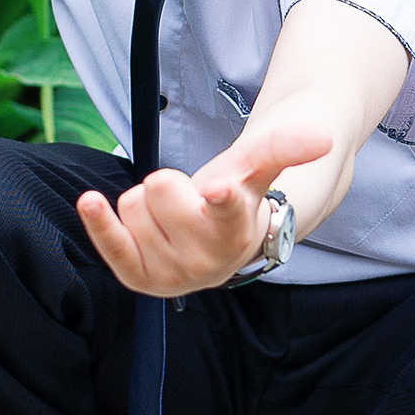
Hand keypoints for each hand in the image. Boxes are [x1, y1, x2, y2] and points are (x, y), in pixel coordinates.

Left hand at [76, 110, 333, 297]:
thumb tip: (324, 135)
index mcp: (240, 231)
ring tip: (172, 218)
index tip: (216, 190)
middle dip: (169, 183)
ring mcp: (171, 274)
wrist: (219, 247)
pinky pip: (109, 244)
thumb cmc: (237, 200)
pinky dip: (98, 222)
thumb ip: (286, 147)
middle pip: (160, 188)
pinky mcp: (139, 279)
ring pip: (133, 205)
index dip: (221, 198)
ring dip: (148, 204)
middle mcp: (207, 259)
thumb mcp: (258, 169)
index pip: (228, 209)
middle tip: (188, 199)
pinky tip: (89, 202)